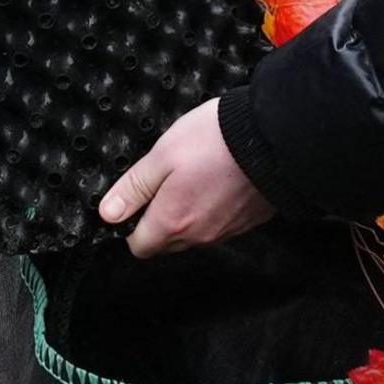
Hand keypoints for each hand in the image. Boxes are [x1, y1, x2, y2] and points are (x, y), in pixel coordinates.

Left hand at [103, 99, 275, 255]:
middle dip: (158, 221)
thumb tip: (108, 214)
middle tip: (165, 183)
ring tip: (194, 178)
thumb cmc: (216, 141)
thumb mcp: (163, 155)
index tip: (138, 200)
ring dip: (186, 216)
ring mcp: (225, 232)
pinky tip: (216, 183)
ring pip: (193, 236)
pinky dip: (212, 212)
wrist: (274, 137)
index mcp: (172, 222)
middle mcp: (198, 235)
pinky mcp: (246, 224)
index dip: (131, 225)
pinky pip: (218, 227)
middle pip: (165, 243)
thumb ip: (134, 188)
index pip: (139, 246)